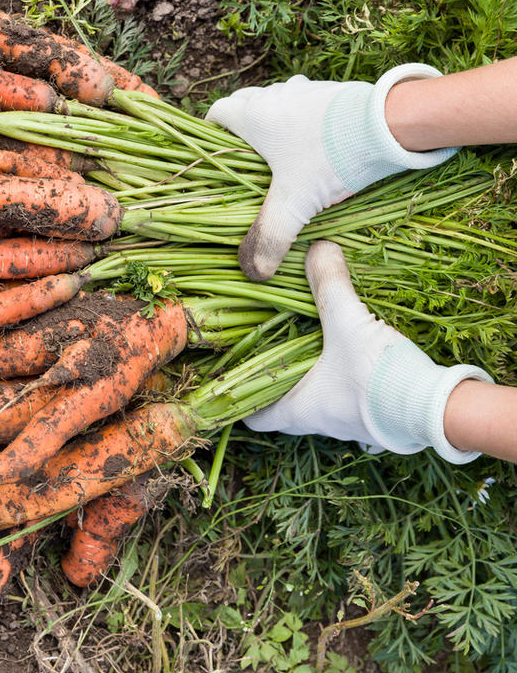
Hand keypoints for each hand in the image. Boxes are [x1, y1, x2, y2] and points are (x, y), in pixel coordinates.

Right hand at [205, 65, 458, 280]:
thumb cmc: (331, 159)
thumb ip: (271, 237)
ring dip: (275, 118)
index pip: (218, 112)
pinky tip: (318, 142)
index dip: (211, 131)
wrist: (388, 124)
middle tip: (248, 157)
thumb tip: (254, 271)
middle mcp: (276, 96)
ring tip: (283, 150)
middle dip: (242, 125)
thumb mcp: (296, 204)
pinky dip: (305, 117)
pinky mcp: (334, 91)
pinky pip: (308, 100)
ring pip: (278, 98)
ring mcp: (307, 90)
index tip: (216, 150)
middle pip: (245, 101)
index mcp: (255, 115)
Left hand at [243, 241, 490, 462]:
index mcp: (298, 410)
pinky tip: (349, 357)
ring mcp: (349, 425)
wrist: (438, 409)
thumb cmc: (380, 376)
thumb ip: (329, 285)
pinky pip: (348, 402)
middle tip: (269, 353)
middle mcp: (319, 423)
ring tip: (307, 347)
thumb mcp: (348, 323)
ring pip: (316, 405)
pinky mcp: (376, 418)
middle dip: (275, 383)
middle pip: (283, 409)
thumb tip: (315, 247)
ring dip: (310, 381)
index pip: (254, 417)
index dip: (240, 399)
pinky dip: (342, 382)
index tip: (235, 376)